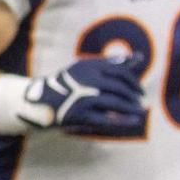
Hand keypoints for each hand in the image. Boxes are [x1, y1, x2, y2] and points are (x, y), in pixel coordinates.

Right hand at [21, 54, 147, 136]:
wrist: (39, 101)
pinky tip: (134, 121)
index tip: (140, 91)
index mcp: (88, 66)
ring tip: (140, 112)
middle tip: (140, 102)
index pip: (120, 72)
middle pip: (119, 88)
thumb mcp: (86, 69)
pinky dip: (122, 120)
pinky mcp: (79, 114)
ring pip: (115, 103)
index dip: (134, 82)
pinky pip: (106, 118)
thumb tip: (140, 57)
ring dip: (131, 108)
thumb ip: (112, 64)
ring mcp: (83, 97)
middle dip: (133, 96)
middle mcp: (86, 80)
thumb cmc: (68, 84)